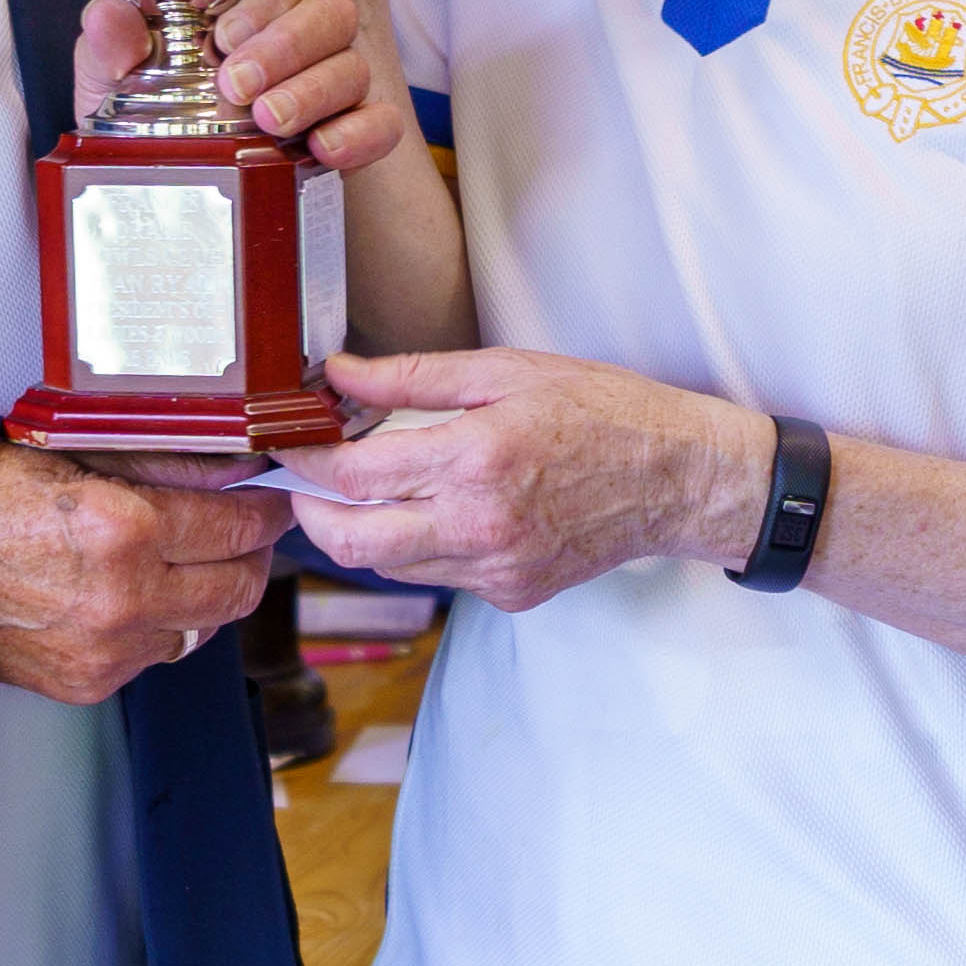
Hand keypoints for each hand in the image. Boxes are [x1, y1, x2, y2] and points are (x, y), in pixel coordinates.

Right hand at [0, 440, 286, 703]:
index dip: (266, 510)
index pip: (238, 526)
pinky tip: (136, 595)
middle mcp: (125, 600)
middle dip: (254, 555)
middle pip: (239, 588)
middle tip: (251, 531)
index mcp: (124, 530)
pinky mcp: (90, 684)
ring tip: (190, 561)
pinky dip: (159, 626)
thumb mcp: (75, 456)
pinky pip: (155, 655)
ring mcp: (109, 652)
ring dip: (208, 595)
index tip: (272, 499)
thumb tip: (236, 469)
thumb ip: (165, 465)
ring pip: (203, 628)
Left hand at [278, 349, 771, 616]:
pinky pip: (438, 577)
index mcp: (475, 460)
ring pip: (388, 565)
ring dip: (362, 530)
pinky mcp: (510, 594)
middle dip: (309, 514)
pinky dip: (420, 546)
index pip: (353, 475)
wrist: (678, 478)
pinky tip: (438, 510)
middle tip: (303, 481)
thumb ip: (414, 377)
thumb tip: (339, 374)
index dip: (304, 460)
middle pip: (351, 542)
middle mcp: (479, 526)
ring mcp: (495, 569)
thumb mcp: (506, 370)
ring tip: (367, 488)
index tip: (288, 442)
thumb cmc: (603, 411)